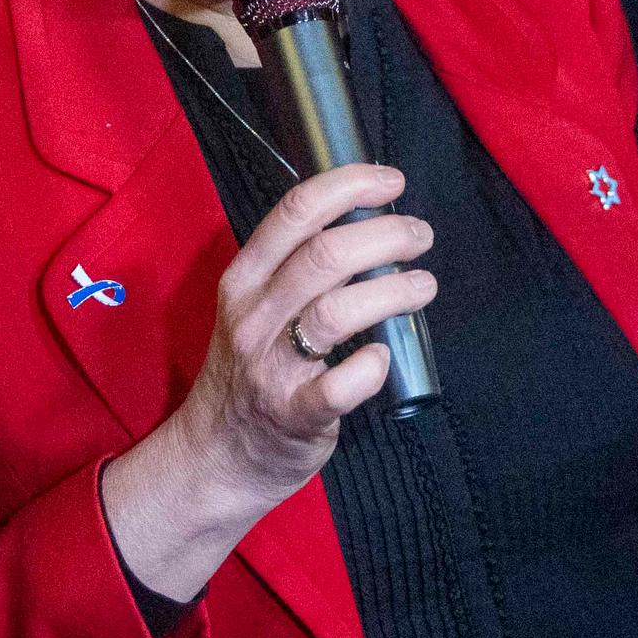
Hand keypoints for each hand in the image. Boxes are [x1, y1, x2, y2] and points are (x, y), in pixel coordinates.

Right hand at [99, 162, 436, 599]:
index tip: (391, 181)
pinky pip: (337, 387)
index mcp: (244, 280)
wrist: (215, 456)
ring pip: (336, 311)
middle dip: (386, 235)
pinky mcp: (294, 416)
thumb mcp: (255, 307)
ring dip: (393, 291)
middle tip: (419, 236)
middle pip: (325, 255)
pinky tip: (384, 355)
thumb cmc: (250, 370)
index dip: (349, 186)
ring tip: (423, 285)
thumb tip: (371, 221)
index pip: (294, 212)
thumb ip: (297, 268)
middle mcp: (253, 317)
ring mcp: (271, 368)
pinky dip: (369, 368)